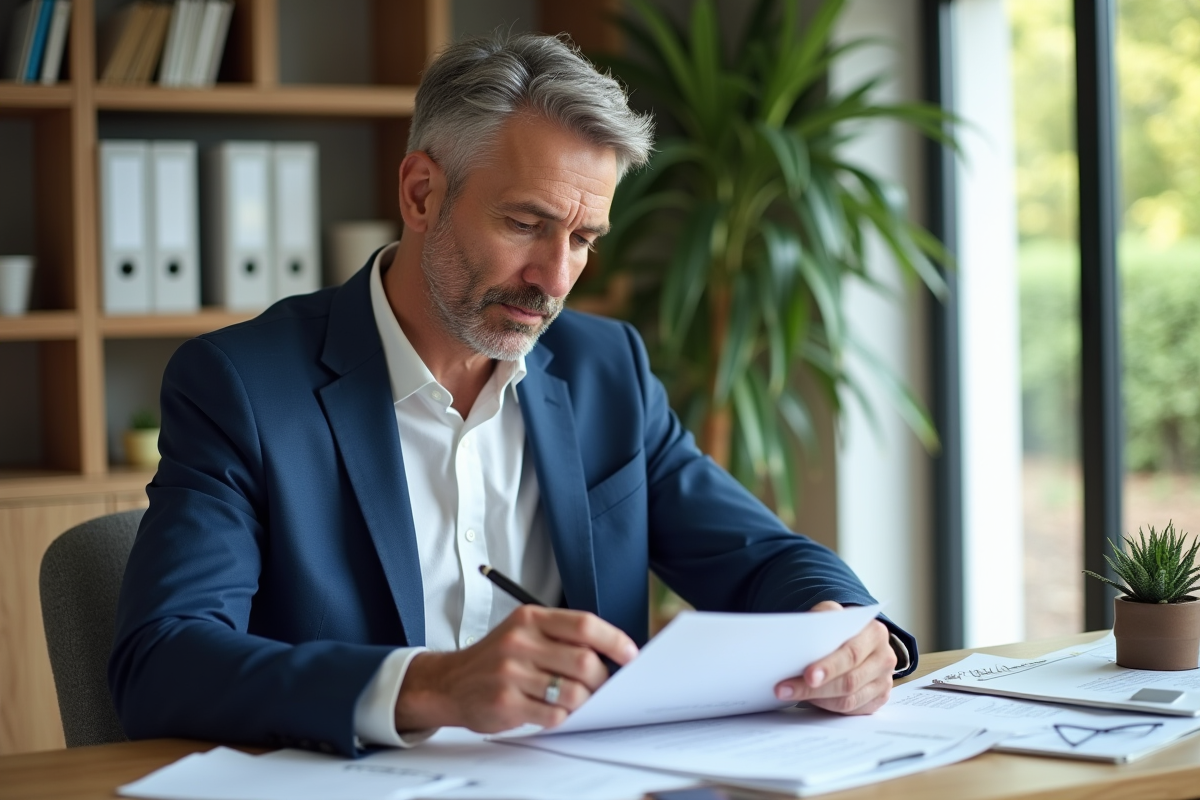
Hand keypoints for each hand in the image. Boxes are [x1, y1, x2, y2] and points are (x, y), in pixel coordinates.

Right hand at [394, 606, 638, 733]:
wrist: (449, 682)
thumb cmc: (496, 658)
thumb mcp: (523, 632)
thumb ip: (560, 636)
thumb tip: (610, 653)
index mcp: (530, 618)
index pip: (584, 624)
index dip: (614, 640)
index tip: (630, 655)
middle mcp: (520, 642)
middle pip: (584, 661)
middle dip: (602, 679)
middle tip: (604, 688)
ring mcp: (511, 673)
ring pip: (572, 692)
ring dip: (584, 702)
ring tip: (579, 702)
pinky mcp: (505, 702)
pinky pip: (552, 714)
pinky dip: (562, 717)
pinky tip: (554, 711)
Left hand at [773, 601, 895, 714]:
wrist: (857, 637)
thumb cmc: (840, 627)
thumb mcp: (831, 614)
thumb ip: (819, 621)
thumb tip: (795, 639)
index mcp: (875, 633)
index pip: (851, 654)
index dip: (829, 667)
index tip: (808, 675)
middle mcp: (884, 658)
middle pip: (849, 681)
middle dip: (814, 688)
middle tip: (786, 690)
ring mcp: (884, 681)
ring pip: (849, 700)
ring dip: (817, 700)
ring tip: (790, 693)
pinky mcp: (878, 699)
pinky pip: (851, 710)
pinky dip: (828, 707)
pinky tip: (809, 700)